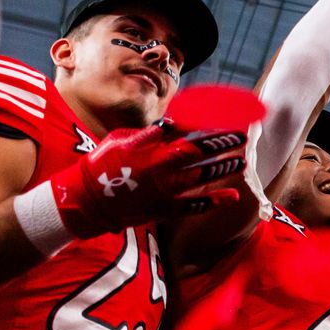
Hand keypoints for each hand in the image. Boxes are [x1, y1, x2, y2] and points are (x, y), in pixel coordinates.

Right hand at [49, 123, 245, 238]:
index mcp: (149, 149)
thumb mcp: (121, 140)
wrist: (86, 201)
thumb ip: (149, 134)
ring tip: (243, 162)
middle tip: (242, 137)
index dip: (207, 127)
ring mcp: (165, 191)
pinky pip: (195, 205)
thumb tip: (172, 124)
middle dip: (222, 144)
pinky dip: (215, 201)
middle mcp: (160, 169)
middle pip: (199, 154)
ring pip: (202, 178)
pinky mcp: (165, 209)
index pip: (185, 134)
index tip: (224, 119)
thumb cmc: (103, 164)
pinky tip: (233, 196)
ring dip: (225, 170)